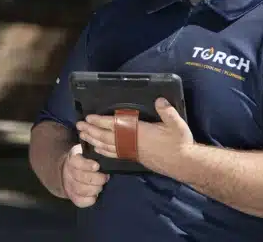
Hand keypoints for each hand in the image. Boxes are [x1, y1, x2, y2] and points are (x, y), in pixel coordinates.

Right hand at [60, 144, 108, 207]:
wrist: (68, 172)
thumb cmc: (84, 161)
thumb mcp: (86, 153)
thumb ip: (93, 153)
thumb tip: (106, 155)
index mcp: (72, 159)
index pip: (77, 162)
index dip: (87, 165)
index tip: (97, 166)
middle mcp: (69, 172)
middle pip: (82, 177)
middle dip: (97, 179)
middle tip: (105, 178)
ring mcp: (69, 185)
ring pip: (81, 190)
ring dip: (95, 189)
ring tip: (101, 186)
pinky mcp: (72, 197)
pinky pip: (80, 201)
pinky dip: (90, 200)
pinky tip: (95, 196)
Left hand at [77, 98, 194, 169]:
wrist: (184, 164)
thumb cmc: (180, 143)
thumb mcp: (177, 125)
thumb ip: (167, 112)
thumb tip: (159, 99)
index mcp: (139, 132)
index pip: (115, 125)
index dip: (100, 121)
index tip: (89, 117)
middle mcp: (132, 142)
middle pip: (106, 136)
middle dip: (91, 130)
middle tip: (78, 125)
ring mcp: (132, 151)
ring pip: (108, 146)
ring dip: (94, 140)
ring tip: (82, 136)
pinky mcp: (134, 157)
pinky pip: (114, 154)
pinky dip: (103, 150)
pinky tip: (97, 148)